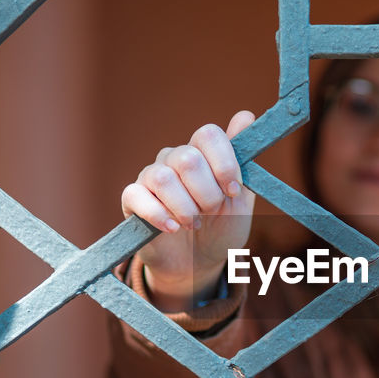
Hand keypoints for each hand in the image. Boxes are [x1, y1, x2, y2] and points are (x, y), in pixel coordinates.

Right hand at [120, 110, 254, 310]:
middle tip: (211, 211)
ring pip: (163, 177)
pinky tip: (173, 229)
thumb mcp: (241, 198)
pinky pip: (137, 196)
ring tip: (194, 224)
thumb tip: (245, 115)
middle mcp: (174, 158)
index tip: (234, 191)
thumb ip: (243, 160)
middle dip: (206, 193)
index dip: (224, 164)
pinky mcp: (132, 199)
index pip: (208, 135)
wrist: (200, 262)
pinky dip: (159, 215)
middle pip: (188, 158)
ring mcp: (151, 176)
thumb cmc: (221, 226)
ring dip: (185, 207)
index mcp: (202, 153)